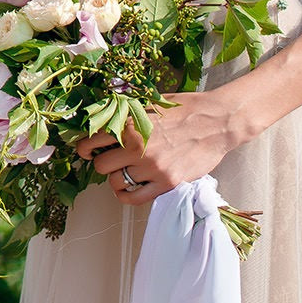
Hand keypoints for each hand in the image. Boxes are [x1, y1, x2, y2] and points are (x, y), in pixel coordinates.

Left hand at [73, 92, 241, 205]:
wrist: (217, 122)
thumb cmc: (185, 109)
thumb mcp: (150, 104)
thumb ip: (128, 114)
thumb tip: (105, 119)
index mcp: (130, 125)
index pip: (91, 141)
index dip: (85, 147)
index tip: (86, 150)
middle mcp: (137, 147)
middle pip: (100, 165)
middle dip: (101, 162)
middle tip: (108, 160)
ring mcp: (152, 167)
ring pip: (115, 182)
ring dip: (115, 179)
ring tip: (121, 173)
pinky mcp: (168, 182)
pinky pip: (136, 198)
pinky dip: (126, 196)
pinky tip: (127, 189)